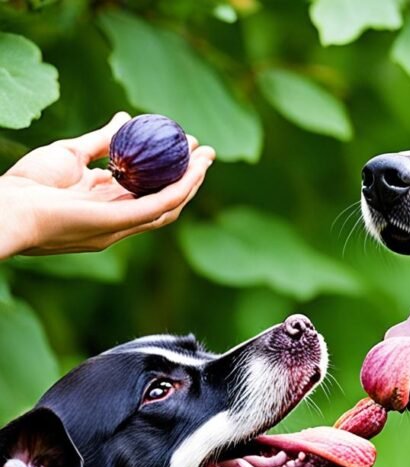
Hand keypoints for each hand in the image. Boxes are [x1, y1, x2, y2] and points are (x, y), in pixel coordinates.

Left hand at [0, 112, 215, 258]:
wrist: (9, 207)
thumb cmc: (30, 183)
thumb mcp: (71, 154)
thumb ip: (100, 140)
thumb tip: (124, 118)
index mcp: (105, 206)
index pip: (146, 191)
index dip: (169, 172)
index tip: (183, 150)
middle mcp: (118, 220)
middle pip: (164, 198)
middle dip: (188, 176)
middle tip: (204, 153)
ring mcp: (121, 224)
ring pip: (169, 203)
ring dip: (192, 180)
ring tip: (207, 157)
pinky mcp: (119, 221)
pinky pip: (159, 205)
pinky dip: (181, 187)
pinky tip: (194, 170)